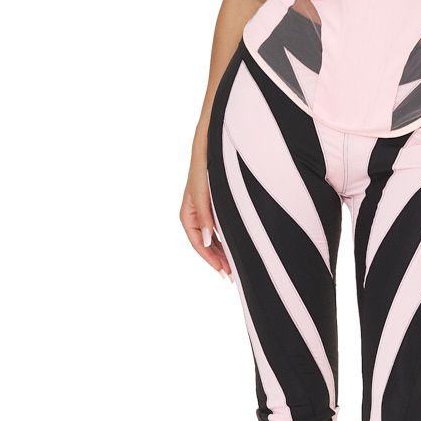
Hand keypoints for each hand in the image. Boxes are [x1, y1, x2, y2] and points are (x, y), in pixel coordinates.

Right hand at [180, 142, 232, 278]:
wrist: (211, 144)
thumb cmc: (205, 166)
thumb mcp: (204, 193)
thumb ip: (205, 216)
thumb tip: (207, 241)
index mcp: (188, 213)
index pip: (197, 242)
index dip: (209, 258)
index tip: (222, 271)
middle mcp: (194, 213)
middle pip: (204, 243)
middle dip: (216, 259)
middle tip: (230, 276)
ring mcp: (204, 210)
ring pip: (211, 237)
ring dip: (220, 252)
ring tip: (232, 266)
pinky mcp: (212, 205)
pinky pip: (216, 228)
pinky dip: (223, 239)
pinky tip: (232, 247)